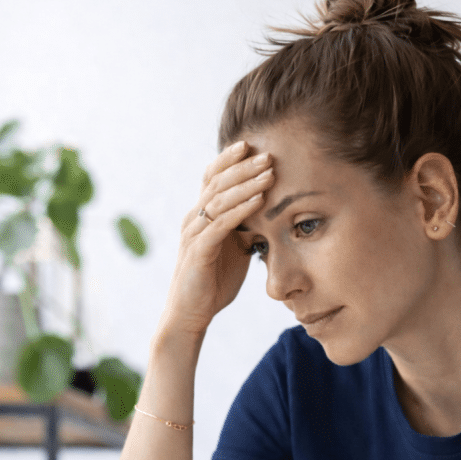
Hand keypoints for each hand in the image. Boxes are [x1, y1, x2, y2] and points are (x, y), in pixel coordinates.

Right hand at [160, 141, 275, 335]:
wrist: (191, 314)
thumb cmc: (213, 283)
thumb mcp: (235, 250)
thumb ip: (245, 229)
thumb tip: (269, 213)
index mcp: (200, 216)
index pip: (212, 178)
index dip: (229, 160)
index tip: (253, 145)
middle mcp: (193, 219)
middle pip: (216, 182)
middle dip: (243, 166)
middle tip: (268, 154)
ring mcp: (194, 234)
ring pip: (219, 199)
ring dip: (246, 184)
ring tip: (269, 172)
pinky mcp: (199, 251)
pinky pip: (221, 224)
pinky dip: (241, 210)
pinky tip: (259, 200)